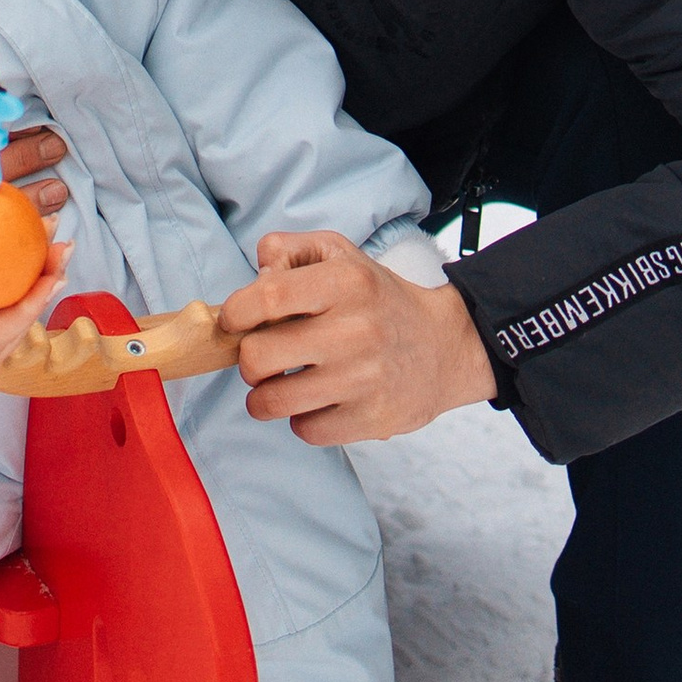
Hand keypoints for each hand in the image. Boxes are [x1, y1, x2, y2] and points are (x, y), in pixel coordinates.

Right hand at [0, 230, 66, 399]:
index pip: (1, 337)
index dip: (31, 304)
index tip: (54, 274)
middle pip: (18, 322)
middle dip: (44, 281)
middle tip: (63, 241)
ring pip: (16, 308)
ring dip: (36, 270)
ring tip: (51, 231)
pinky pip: (2, 296)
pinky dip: (15, 267)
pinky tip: (27, 234)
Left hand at [220, 230, 498, 443]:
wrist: (446, 348)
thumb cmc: (378, 301)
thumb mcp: (341, 255)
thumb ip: (289, 250)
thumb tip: (255, 278)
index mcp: (347, 282)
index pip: (268, 296)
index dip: (236, 313)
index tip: (235, 322)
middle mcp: (356, 329)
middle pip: (258, 356)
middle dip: (248, 360)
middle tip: (264, 358)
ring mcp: (366, 378)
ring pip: (274, 401)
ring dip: (264, 397)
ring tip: (279, 385)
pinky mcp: (373, 419)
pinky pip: (305, 431)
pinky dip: (301, 421)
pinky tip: (316, 403)